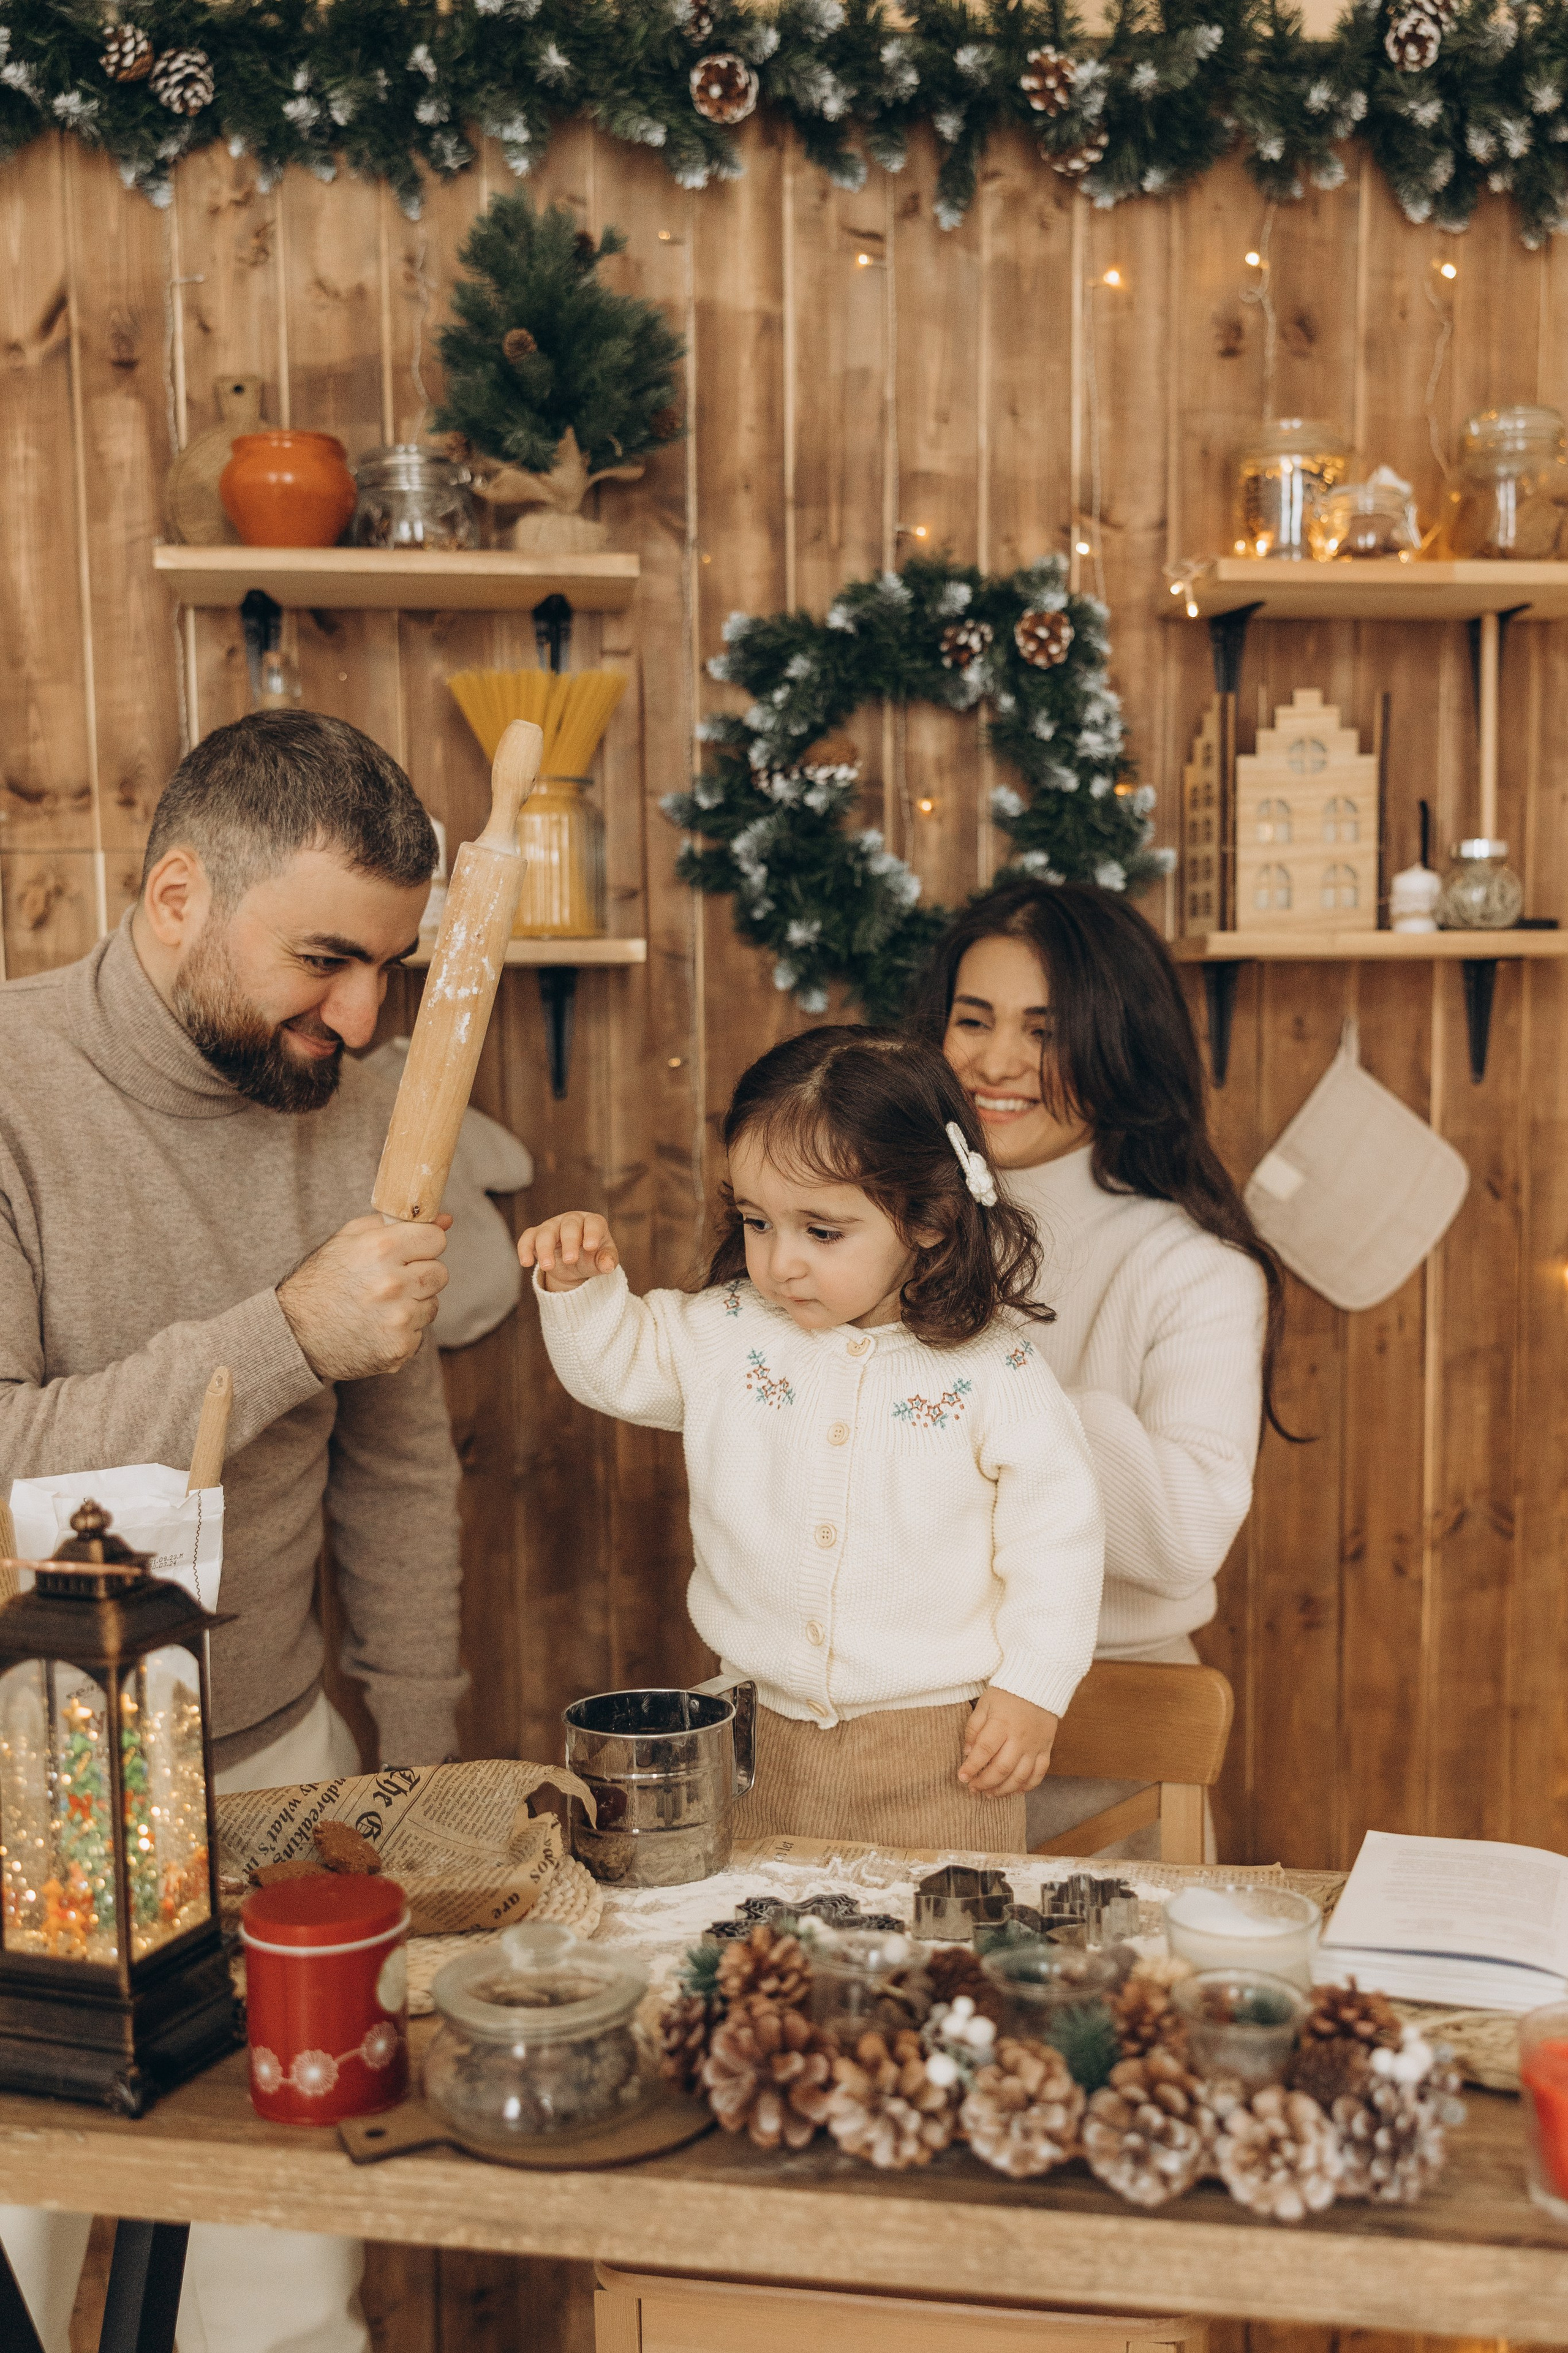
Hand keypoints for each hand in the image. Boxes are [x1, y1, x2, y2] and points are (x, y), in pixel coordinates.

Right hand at [278, 1213, 451, 1381]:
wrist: (294, 1334)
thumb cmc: (323, 1280)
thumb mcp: (348, 1239)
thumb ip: (395, 1223)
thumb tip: (447, 1219)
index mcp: (381, 1249)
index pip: (436, 1238)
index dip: (422, 1244)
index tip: (409, 1252)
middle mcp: (392, 1283)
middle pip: (440, 1272)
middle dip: (420, 1275)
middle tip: (390, 1282)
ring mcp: (398, 1319)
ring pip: (432, 1304)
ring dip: (412, 1304)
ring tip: (378, 1306)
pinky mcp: (399, 1348)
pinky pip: (420, 1332)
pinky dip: (403, 1331)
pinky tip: (376, 1328)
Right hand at [518, 1212, 619, 1292]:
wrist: (575, 1264)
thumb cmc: (592, 1257)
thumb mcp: (602, 1261)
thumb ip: (606, 1261)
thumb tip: (608, 1266)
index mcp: (592, 1223)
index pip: (593, 1223)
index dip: (592, 1233)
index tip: (590, 1247)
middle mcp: (572, 1220)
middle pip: (569, 1226)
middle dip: (569, 1242)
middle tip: (570, 1260)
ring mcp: (552, 1226)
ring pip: (546, 1232)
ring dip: (545, 1249)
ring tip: (548, 1267)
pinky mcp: (536, 1235)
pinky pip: (528, 1238)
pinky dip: (525, 1249)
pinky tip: (526, 1262)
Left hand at [959, 1688, 1058, 1798]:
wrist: (1039, 1683)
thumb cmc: (1007, 1693)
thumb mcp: (985, 1704)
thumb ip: (974, 1728)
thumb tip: (967, 1753)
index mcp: (1001, 1724)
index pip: (984, 1751)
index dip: (972, 1767)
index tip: (962, 1777)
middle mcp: (1019, 1738)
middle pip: (1002, 1768)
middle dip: (985, 1783)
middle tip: (973, 1788)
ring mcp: (1035, 1746)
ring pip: (1020, 1776)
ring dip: (1003, 1790)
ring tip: (990, 1794)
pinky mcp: (1046, 1749)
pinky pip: (1039, 1774)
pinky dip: (1027, 1786)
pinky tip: (1014, 1791)